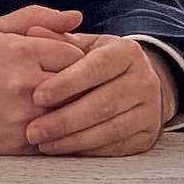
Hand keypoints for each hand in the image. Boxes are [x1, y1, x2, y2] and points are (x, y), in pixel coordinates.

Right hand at [0, 5, 89, 157]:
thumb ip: (36, 18)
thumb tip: (74, 16)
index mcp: (20, 52)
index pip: (75, 52)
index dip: (72, 55)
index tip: (63, 60)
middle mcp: (25, 85)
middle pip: (79, 83)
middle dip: (75, 81)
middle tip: (63, 80)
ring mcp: (25, 117)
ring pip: (72, 111)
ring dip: (68, 106)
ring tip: (54, 100)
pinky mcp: (23, 143)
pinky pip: (60, 136)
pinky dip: (59, 129)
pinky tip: (45, 120)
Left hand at [22, 31, 172, 156]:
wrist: (138, 83)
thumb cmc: (99, 62)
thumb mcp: (85, 44)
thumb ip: (58, 39)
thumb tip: (32, 32)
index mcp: (127, 52)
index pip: (96, 67)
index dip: (66, 83)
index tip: (37, 96)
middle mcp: (145, 80)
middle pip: (102, 104)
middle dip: (64, 120)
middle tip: (33, 130)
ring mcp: (150, 110)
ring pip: (110, 129)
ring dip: (73, 140)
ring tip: (43, 144)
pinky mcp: (148, 135)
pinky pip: (117, 147)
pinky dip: (89, 151)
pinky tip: (64, 150)